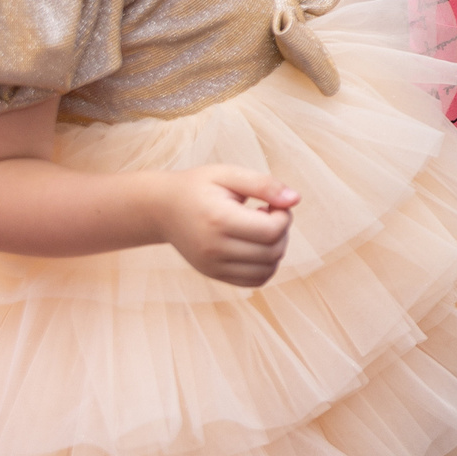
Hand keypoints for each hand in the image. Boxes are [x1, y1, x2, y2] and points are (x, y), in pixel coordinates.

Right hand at [160, 165, 297, 286]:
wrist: (161, 208)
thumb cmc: (198, 187)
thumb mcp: (229, 175)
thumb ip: (264, 185)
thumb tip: (295, 200)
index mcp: (219, 220)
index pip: (271, 230)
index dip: (284, 216)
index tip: (273, 203)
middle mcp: (214, 248)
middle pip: (272, 251)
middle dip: (282, 231)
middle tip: (268, 213)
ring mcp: (212, 266)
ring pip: (267, 270)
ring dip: (276, 249)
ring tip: (260, 229)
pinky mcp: (213, 274)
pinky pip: (254, 281)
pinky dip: (266, 266)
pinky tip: (256, 245)